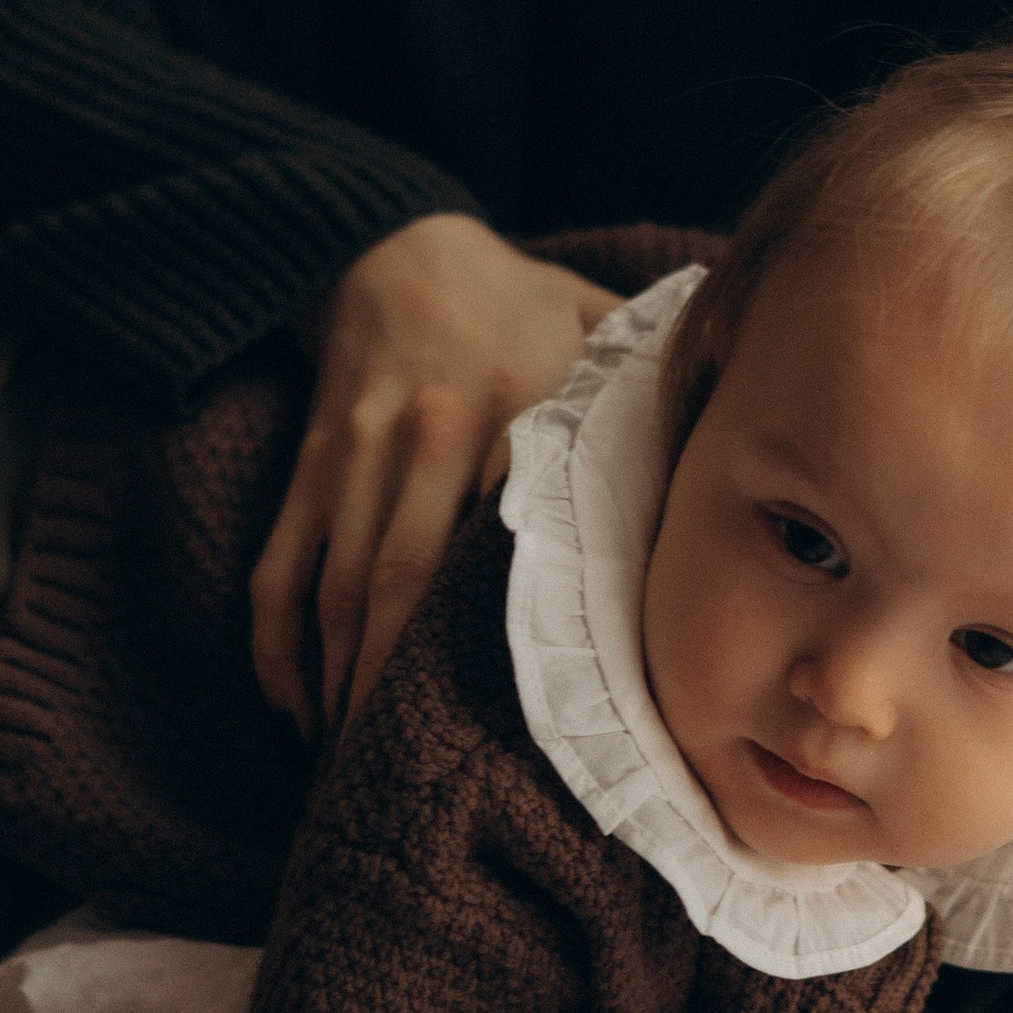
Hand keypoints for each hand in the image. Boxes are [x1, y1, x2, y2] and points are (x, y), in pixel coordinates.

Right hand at [252, 215, 615, 739]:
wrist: (391, 242)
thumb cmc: (517, 299)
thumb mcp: (594, 319)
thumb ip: (652, 384)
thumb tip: (736, 438)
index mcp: (510, 408)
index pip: (508, 534)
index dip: (509, 625)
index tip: (531, 712)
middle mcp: (422, 437)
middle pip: (398, 583)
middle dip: (395, 683)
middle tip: (409, 770)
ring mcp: (352, 455)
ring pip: (333, 588)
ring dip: (339, 681)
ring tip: (356, 762)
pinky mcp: (306, 465)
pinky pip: (278, 566)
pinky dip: (275, 644)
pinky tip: (295, 707)